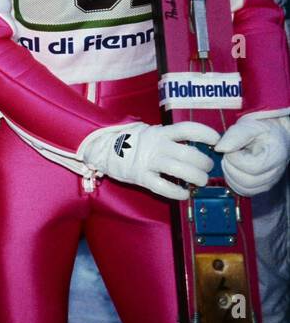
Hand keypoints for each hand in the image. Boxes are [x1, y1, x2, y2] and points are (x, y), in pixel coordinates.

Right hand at [80, 121, 217, 200]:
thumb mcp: (152, 132)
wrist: (105, 150)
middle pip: (189, 154)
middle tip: (207, 167)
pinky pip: (164, 187)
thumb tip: (199, 144)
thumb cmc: (135, 142)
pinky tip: (184, 193)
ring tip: (200, 181)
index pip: (187, 129)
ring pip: (181, 171)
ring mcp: (149, 161)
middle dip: (205, 163)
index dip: (205, 134)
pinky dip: (178, 192)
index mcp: (161, 132)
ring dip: (197, 178)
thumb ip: (171, 137)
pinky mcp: (141, 177)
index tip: (216, 141)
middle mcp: (157, 146)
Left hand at [215, 116, 289, 196]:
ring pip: (242, 188)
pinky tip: (233, 168)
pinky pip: (241, 191)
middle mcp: (274, 173)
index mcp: (275, 156)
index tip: (233, 148)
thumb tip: (219, 148)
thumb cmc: (260, 131)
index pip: (252, 168)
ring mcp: (267, 182)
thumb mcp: (249, 127)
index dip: (235, 159)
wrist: (269, 137)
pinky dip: (232, 180)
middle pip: (246, 182)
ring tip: (232, 160)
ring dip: (230, 174)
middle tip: (230, 155)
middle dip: (230, 167)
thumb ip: (234, 136)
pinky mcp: (258, 187)